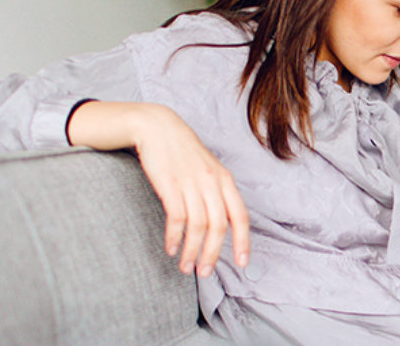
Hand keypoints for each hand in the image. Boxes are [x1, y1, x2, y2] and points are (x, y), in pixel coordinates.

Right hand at [68, 101, 250, 276]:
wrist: (157, 126)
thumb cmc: (182, 152)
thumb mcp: (208, 168)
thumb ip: (216, 193)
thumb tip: (220, 224)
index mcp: (225, 180)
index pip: (240, 216)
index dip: (243, 242)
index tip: (241, 263)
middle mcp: (212, 182)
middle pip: (219, 226)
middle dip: (213, 254)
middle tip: (205, 273)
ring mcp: (191, 183)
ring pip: (198, 226)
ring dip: (192, 251)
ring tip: (186, 267)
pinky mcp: (170, 185)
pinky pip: (177, 218)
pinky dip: (175, 237)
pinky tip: (171, 248)